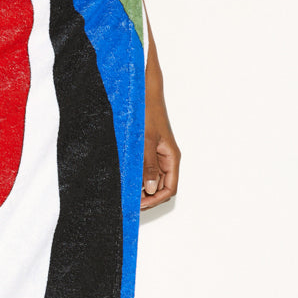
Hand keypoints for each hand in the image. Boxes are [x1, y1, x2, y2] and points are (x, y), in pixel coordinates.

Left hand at [140, 51, 179, 210]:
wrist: (143, 94)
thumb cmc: (148, 113)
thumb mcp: (147, 141)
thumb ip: (149, 165)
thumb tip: (151, 188)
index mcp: (171, 157)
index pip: (169, 188)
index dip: (156, 199)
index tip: (139, 204)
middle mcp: (166, 159)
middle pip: (161, 187)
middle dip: (147, 197)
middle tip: (130, 201)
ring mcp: (157, 156)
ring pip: (153, 180)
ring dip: (141, 188)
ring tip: (126, 192)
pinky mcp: (148, 151)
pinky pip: (145, 170)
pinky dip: (137, 177)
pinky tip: (125, 179)